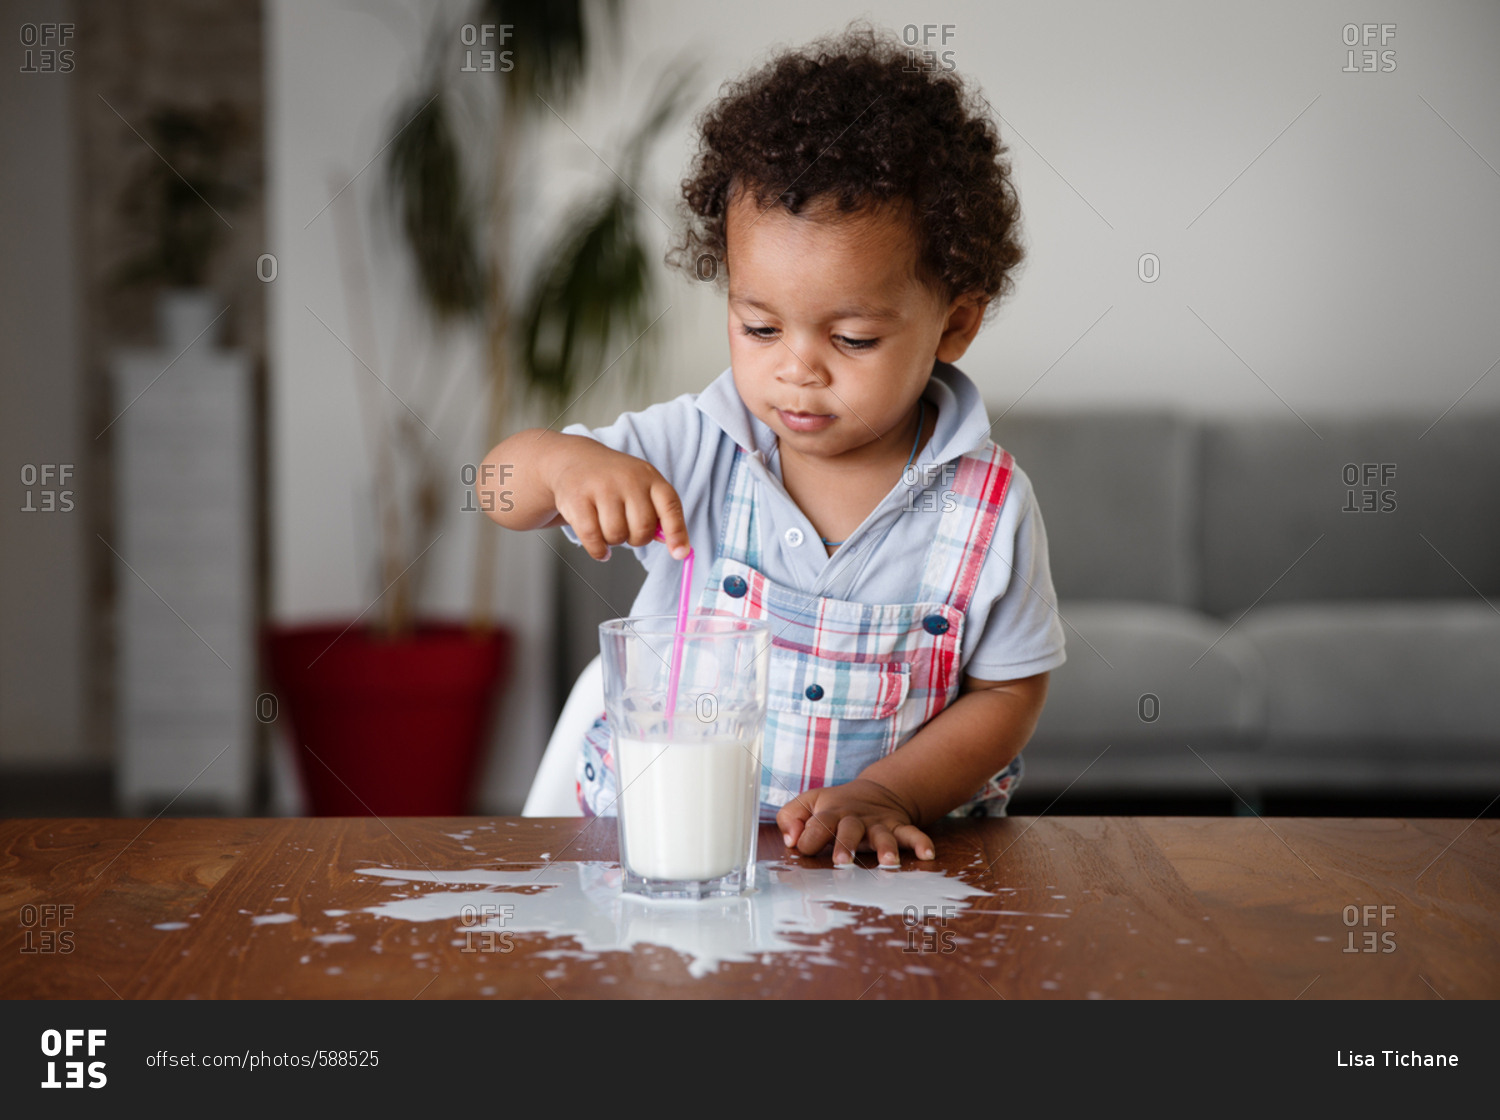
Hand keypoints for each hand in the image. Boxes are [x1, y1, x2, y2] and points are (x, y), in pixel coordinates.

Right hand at [550, 442, 689, 559]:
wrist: (574, 460)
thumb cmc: (614, 481)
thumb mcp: (642, 487)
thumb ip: (659, 514)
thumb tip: (677, 546)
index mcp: (649, 476)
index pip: (670, 507)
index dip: (677, 533)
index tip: (680, 553)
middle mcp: (627, 479)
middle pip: (643, 529)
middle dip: (637, 539)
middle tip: (628, 531)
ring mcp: (601, 487)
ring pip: (617, 535)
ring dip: (614, 541)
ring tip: (608, 528)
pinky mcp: (577, 499)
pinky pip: (593, 539)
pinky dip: (598, 550)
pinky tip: (599, 546)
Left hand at [776, 778, 935, 867]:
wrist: (874, 793)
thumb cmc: (834, 806)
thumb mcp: (808, 803)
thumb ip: (790, 817)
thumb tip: (790, 839)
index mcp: (829, 814)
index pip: (816, 825)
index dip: (809, 838)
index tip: (803, 848)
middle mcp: (854, 819)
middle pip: (849, 829)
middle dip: (845, 844)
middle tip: (842, 861)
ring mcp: (878, 824)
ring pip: (882, 835)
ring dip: (885, 848)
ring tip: (888, 862)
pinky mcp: (897, 828)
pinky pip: (911, 834)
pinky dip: (920, 842)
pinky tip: (927, 854)